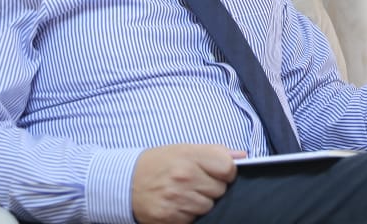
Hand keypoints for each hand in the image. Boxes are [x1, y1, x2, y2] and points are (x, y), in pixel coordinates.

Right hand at [131, 143, 245, 223]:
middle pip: (220, 190)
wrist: (125, 182)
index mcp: (190, 156)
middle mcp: (184, 177)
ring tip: (184, 193)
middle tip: (195, 182)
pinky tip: (176, 204)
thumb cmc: (157, 163)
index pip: (228, 167)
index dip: (226, 171)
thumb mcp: (183, 148)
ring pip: (208, 207)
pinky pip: (193, 219)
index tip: (218, 172)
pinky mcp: (170, 218)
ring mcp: (177, 199)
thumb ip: (214, 151)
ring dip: (200, 202)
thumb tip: (242, 156)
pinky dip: (187, 214)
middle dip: (211, 187)